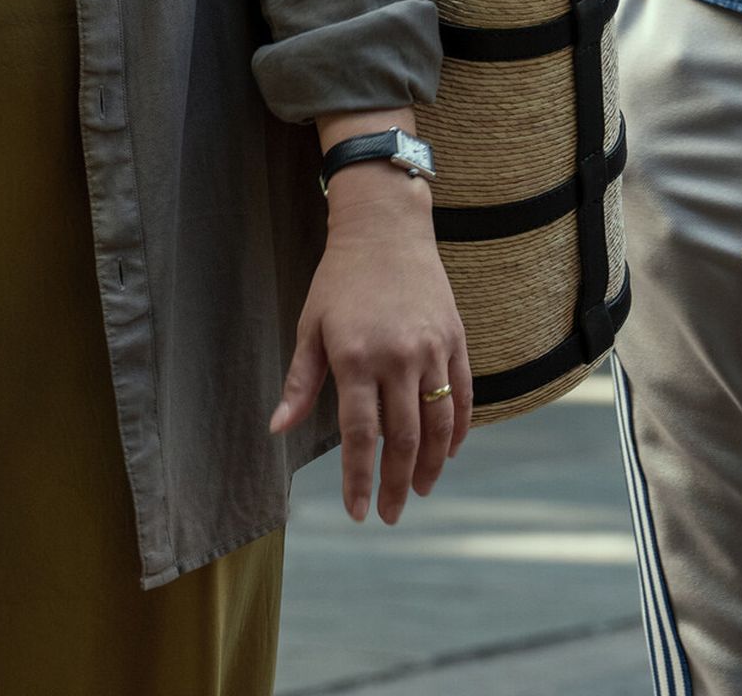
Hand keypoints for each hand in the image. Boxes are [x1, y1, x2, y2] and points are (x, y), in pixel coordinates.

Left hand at [269, 168, 469, 522]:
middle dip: (395, 484)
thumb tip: (279, 430)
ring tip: (420, 490)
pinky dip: (458, 428)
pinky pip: (463, 393)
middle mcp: (398, 356)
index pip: (361, 436)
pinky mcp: (455, 337)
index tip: (357, 512)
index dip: (359, 479)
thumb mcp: (311, 326)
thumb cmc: (340, 279)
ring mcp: (432, 347)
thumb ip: (301, 382)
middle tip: (389, 514)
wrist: (386, 228)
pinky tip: (448, 452)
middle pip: (403, 438)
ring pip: (438, 422)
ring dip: (431, 465)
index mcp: (356, 357)